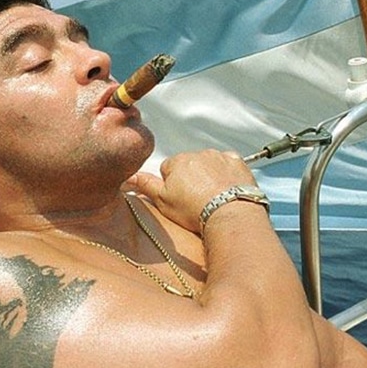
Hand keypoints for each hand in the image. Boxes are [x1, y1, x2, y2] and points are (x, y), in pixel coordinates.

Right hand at [124, 150, 256, 231]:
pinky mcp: (238, 163)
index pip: (168, 169)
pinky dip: (227, 173)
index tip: (178, 198)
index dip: (171, 185)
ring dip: (208, 175)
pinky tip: (226, 189)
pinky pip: (228, 164)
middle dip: (190, 178)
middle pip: (189, 164)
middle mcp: (198, 153)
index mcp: (178, 161)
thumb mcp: (162, 201)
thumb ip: (145, 185)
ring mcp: (220, 156)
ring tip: (211, 197)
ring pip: (208, 163)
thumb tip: (129, 176)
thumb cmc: (193, 209)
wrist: (229, 214)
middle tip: (194, 200)